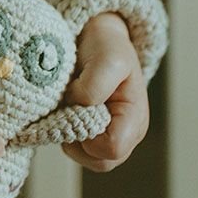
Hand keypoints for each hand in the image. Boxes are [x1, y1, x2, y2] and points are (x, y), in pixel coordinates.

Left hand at [62, 12, 148, 171]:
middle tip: (67, 106)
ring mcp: (108, 135)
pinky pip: (75, 146)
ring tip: (66, 104)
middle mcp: (125, 133)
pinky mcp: (91, 132)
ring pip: (85, 157)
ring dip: (68, 133)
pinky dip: (62, 129)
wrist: (97, 36)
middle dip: (76, 137)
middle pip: (98, 161)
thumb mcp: (108, 59)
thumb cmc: (108, 47)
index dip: (89, 132)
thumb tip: (75, 106)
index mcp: (135, 119)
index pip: (112, 148)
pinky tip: (62, 107)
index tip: (77, 104)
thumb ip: (94, 86)